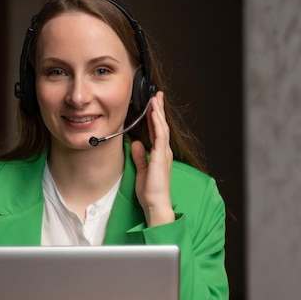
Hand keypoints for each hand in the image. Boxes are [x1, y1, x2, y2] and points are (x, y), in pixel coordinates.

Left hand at [130, 91, 174, 226]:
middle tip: (156, 95)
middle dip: (159, 110)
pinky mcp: (161, 157)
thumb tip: (136, 143)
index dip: (155, 117)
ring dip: (159, 112)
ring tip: (155, 99)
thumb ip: (140, 156)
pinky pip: (160, 136)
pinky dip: (158, 124)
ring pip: (162, 127)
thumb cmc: (150, 191)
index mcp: (159, 154)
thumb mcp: (142, 170)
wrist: (155, 204)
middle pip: (161, 126)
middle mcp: (164, 151)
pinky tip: (154, 114)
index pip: (157, 131)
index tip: (153, 105)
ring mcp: (164, 153)